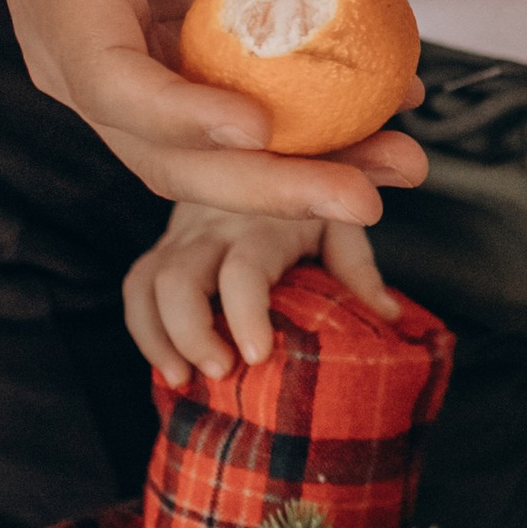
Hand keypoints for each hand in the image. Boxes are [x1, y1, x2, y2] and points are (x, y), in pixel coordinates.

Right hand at [0, 0, 426, 223]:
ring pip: (207, 159)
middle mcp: (82, 62)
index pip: (111, 79)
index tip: (258, 129)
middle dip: (268, 187)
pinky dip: (309, 135)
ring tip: (400, 167)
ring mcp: (126, 84)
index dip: (182, 116)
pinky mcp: (172, 83)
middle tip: (366, 196)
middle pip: (165, 153)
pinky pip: (236, 125)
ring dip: (303, 177)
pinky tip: (389, 120)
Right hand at [123, 198, 406, 385]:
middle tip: (220, 372)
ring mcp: (181, 237)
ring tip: (185, 380)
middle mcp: (214, 226)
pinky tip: (167, 368)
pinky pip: (136, 287)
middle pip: (180, 279)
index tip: (257, 355)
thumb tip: (390, 315)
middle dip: (192, 331)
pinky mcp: (161, 248)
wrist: (258, 147)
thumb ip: (358, 266)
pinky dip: (144, 330)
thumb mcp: (340, 222)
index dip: (246, 313)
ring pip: (149, 284)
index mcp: (264, 219)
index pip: (243, 268)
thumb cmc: (309, 198)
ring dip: (161, 337)